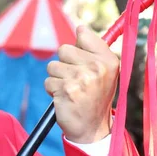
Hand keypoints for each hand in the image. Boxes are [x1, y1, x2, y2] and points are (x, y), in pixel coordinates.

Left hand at [44, 25, 118, 143]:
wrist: (92, 128)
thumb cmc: (95, 95)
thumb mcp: (103, 71)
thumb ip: (93, 48)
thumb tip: (80, 27)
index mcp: (108, 60)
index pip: (83, 35)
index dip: (77, 47)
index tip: (83, 61)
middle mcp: (97, 68)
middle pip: (63, 49)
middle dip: (64, 64)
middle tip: (75, 80)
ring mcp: (82, 79)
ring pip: (53, 66)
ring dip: (57, 79)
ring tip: (70, 90)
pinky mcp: (66, 90)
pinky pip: (48, 81)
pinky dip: (52, 90)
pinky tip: (65, 98)